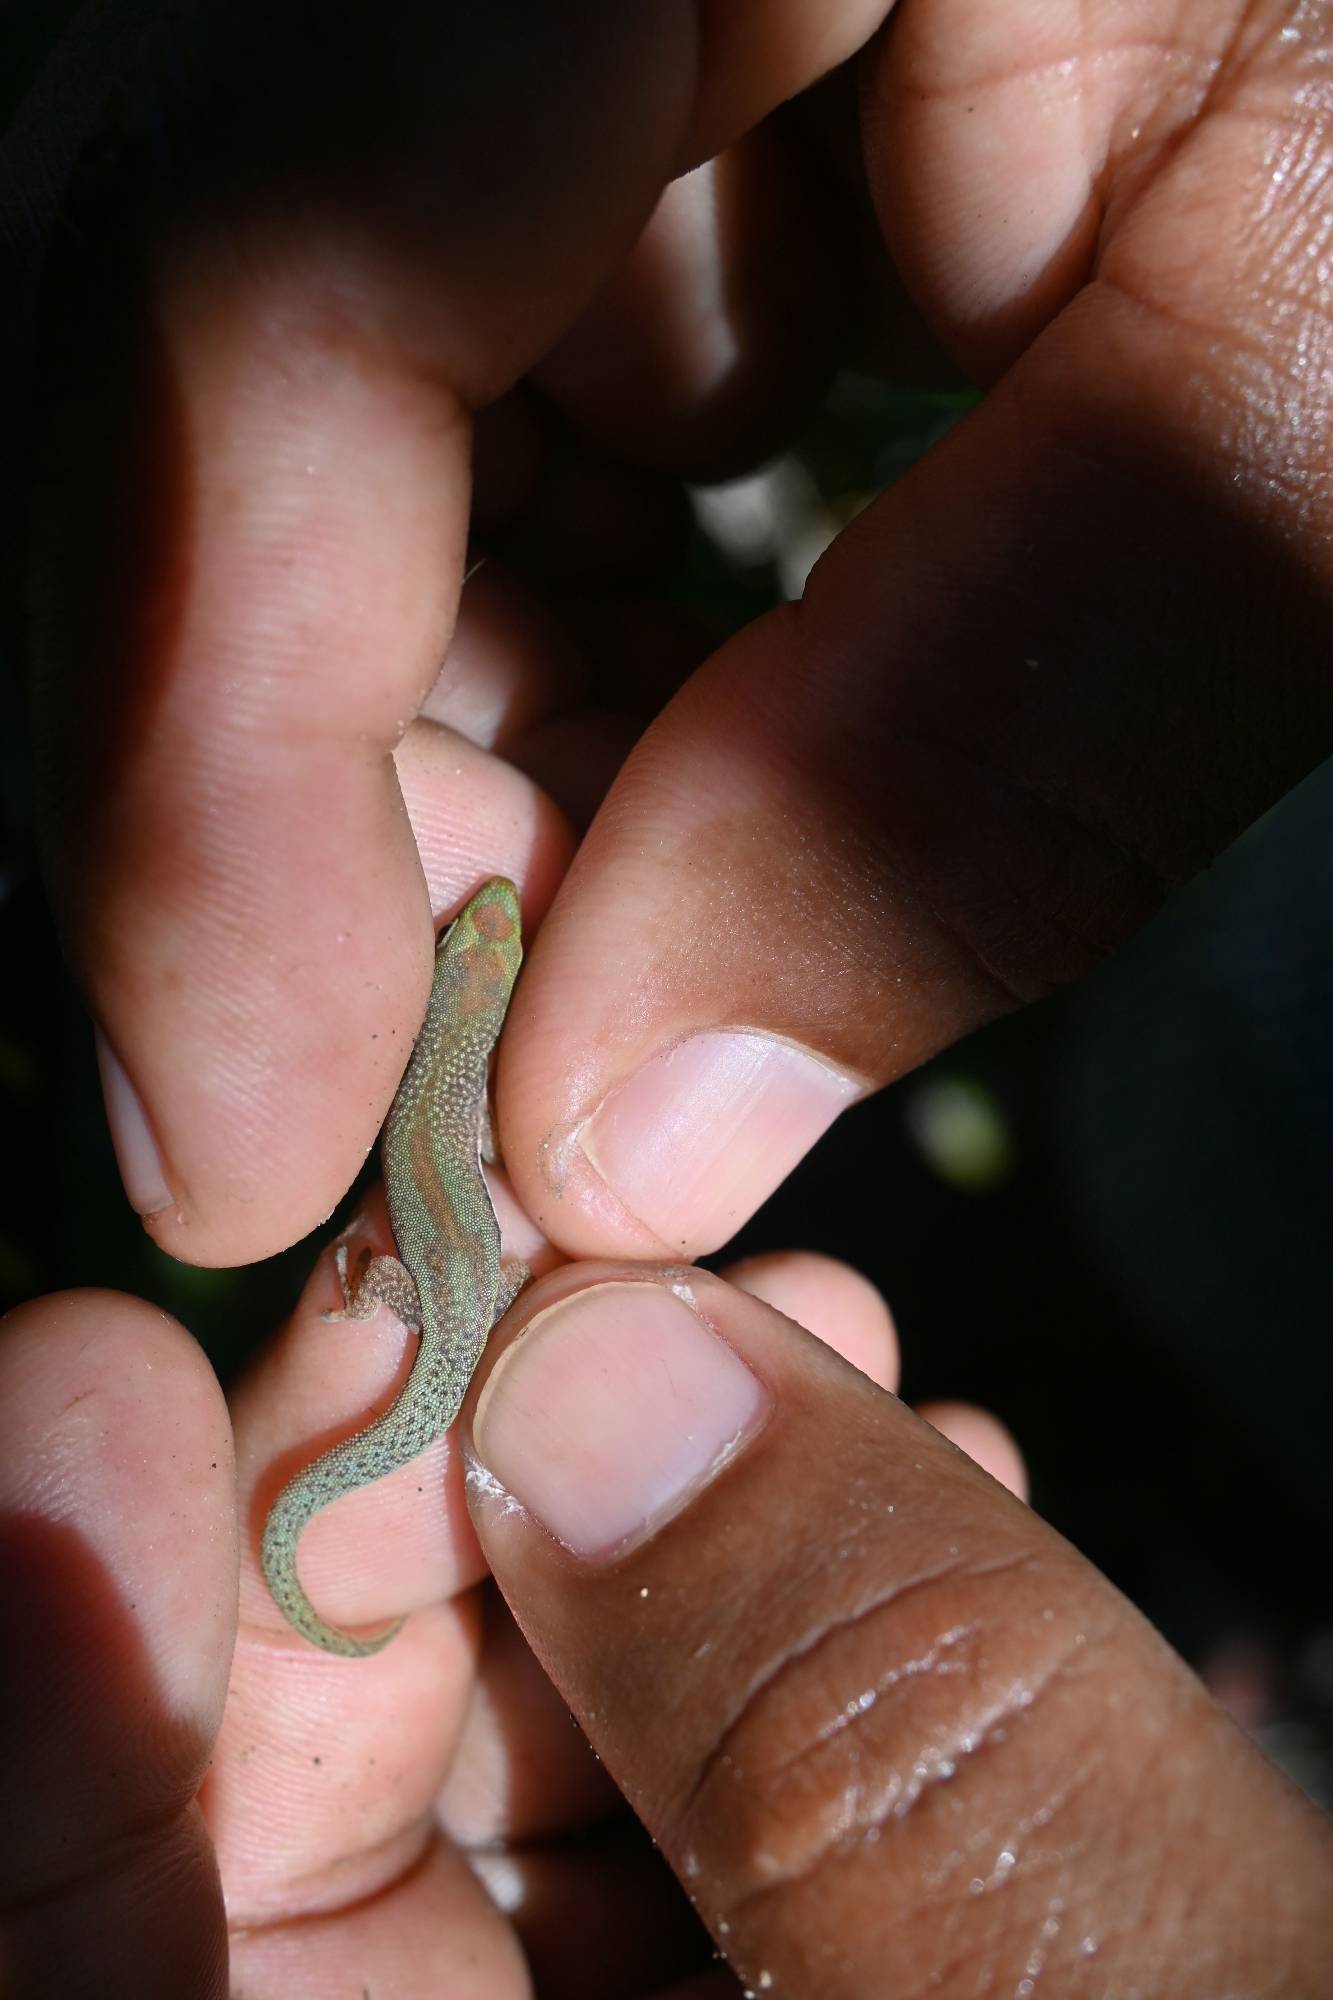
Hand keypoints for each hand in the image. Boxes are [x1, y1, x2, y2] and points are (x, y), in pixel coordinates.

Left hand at [3, 1258, 1328, 1996]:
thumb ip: (877, 1767)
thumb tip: (609, 1386)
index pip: (114, 1997)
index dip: (70, 1685)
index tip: (104, 1372)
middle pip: (317, 1849)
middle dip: (431, 1515)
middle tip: (570, 1280)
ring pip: (532, 1807)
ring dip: (635, 1528)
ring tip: (805, 1336)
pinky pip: (711, 1836)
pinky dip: (778, 1636)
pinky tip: (910, 1480)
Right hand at [19, 0, 1332, 1269]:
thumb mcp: (1315, 397)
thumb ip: (999, 734)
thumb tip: (620, 1123)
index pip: (277, 267)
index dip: (203, 755)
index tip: (252, 1140)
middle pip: (214, 351)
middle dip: (331, 790)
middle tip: (499, 1071)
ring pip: (287, 387)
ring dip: (442, 710)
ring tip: (652, 875)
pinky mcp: (563, 54)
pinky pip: (420, 354)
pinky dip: (520, 596)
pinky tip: (680, 692)